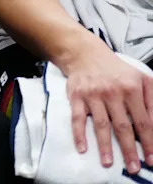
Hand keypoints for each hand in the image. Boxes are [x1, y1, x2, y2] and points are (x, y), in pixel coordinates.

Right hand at [62, 38, 152, 174]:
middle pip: (123, 126)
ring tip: (108, 163)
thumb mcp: (142, 79)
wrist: (86, 55)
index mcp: (132, 88)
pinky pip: (78, 118)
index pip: (143, 121)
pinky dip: (79, 134)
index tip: (151, 159)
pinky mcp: (76, 97)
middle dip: (129, 149)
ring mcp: (93, 95)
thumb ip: (152, 101)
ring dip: (105, 146)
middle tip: (133, 167)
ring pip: (101, 125)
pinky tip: (82, 148)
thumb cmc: (116, 71)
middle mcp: (112, 92)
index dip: (148, 142)